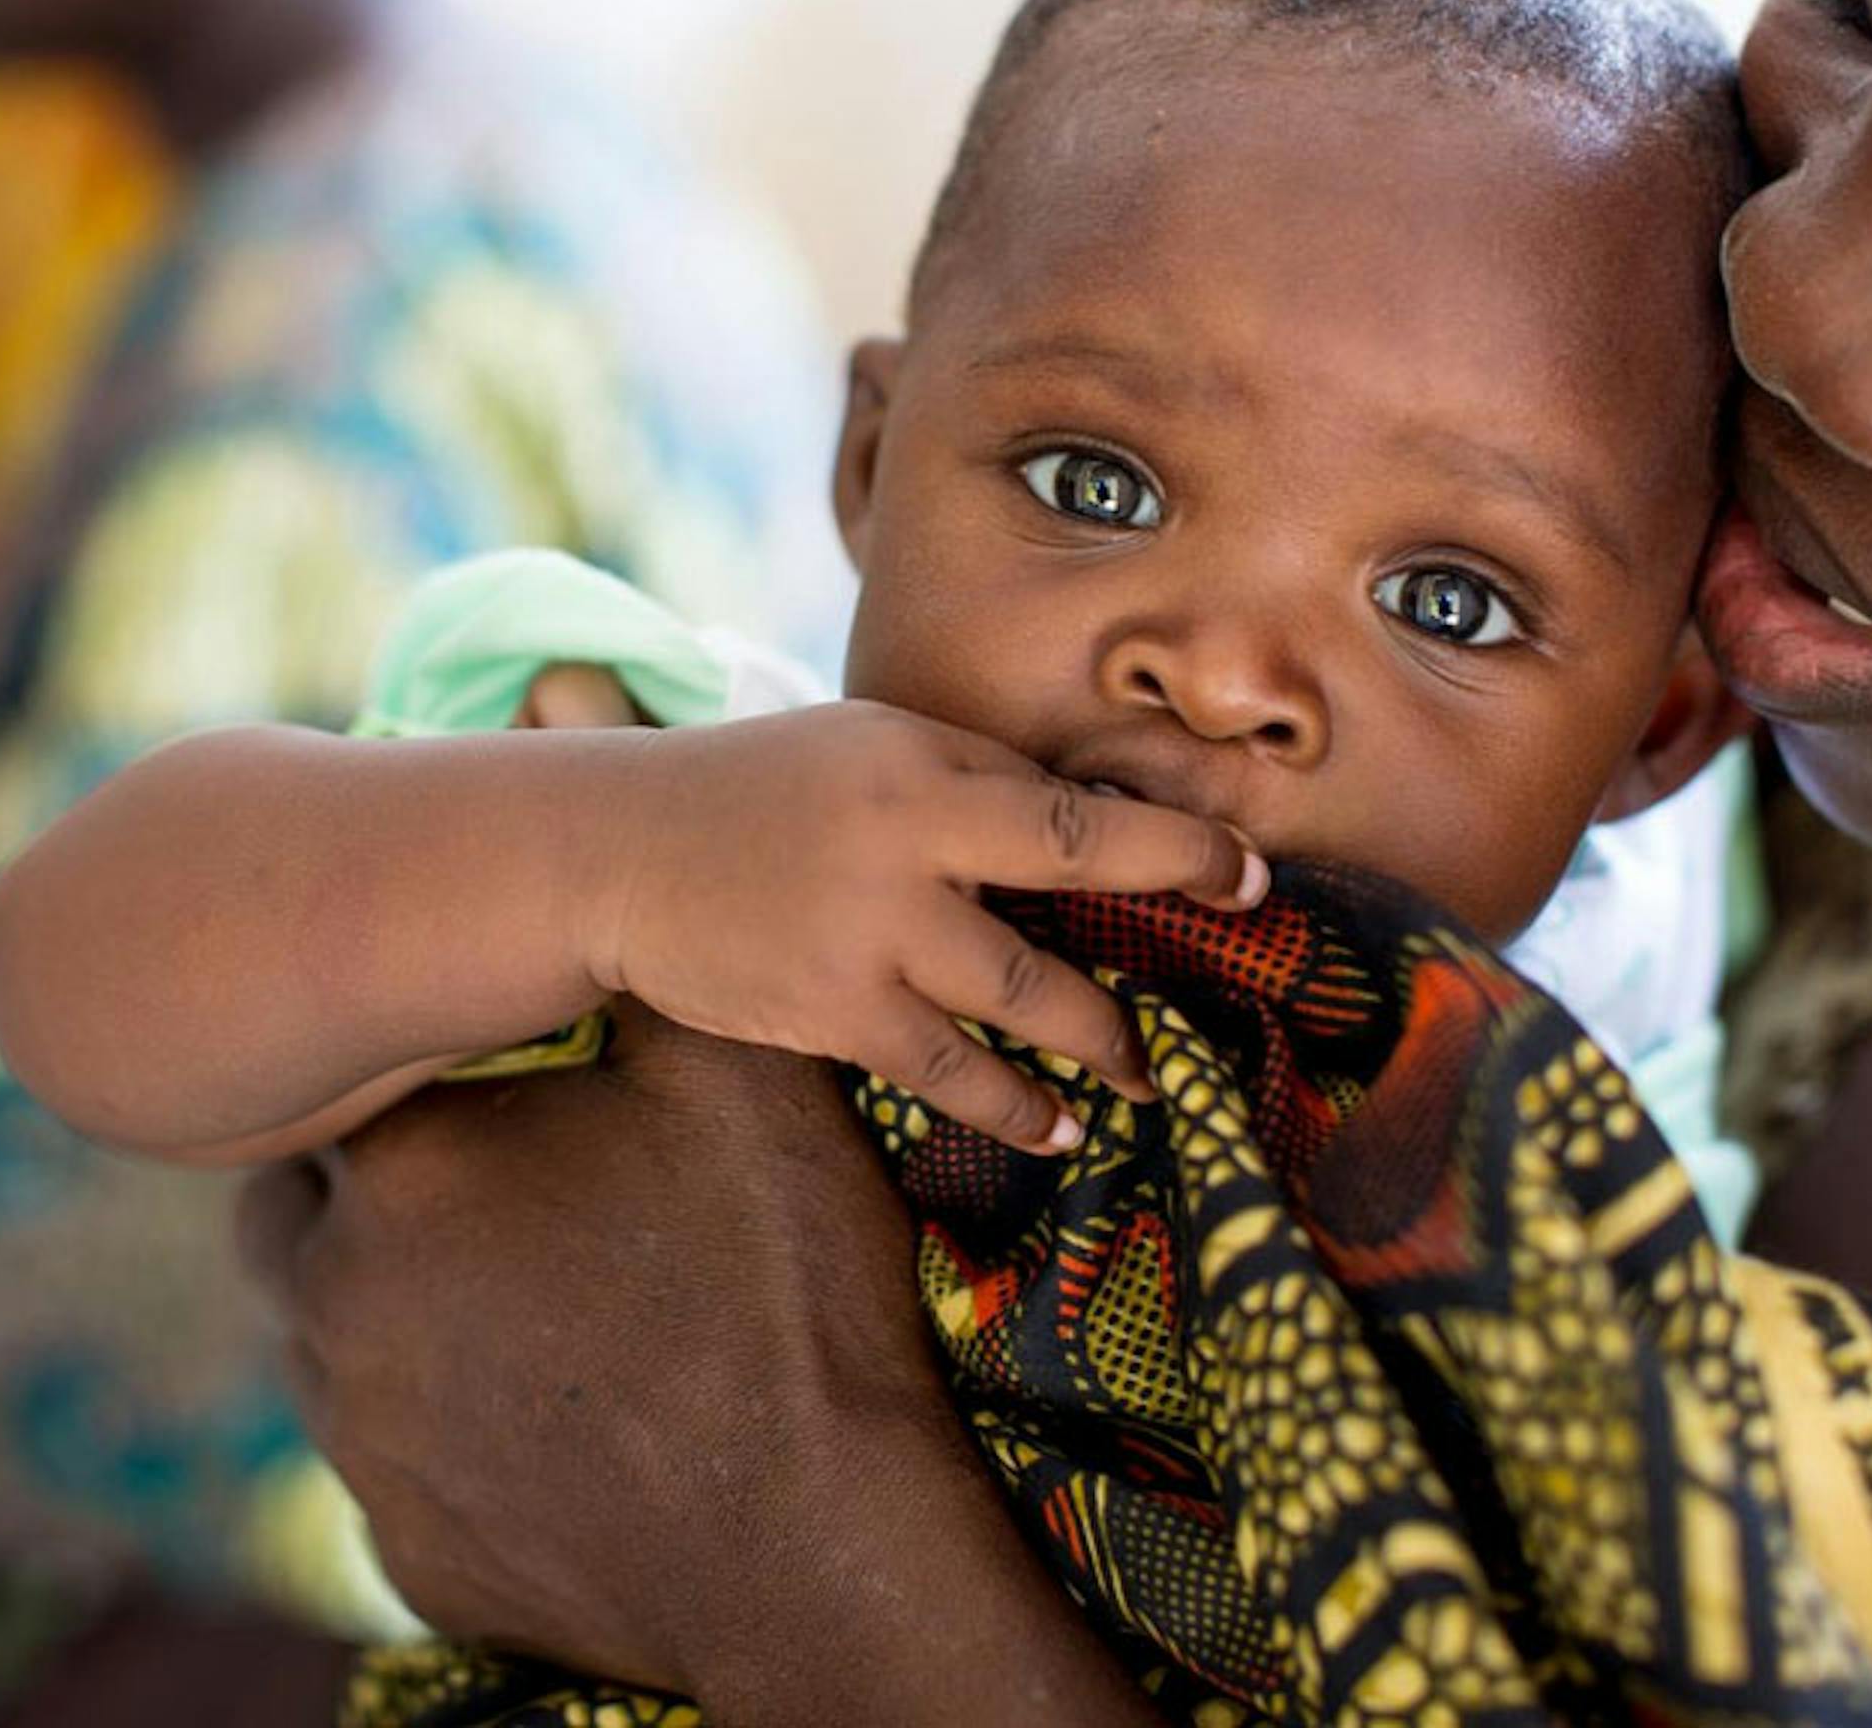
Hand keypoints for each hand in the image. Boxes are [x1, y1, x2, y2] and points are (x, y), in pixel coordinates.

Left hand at [240, 1007, 1155, 1725]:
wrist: (817, 1544)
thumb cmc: (781, 1287)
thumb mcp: (735, 1083)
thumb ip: (635, 949)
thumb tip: (573, 746)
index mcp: (405, 1171)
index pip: (349, 1090)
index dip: (421, 1085)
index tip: (489, 1098)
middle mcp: (338, 1302)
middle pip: (305, 1214)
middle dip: (378, 1199)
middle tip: (504, 1202)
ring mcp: (360, 1439)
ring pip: (334, 1342)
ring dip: (400, 1314)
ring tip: (537, 1311)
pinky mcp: (399, 1544)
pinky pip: (392, 1464)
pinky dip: (448, 1433)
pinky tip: (553, 1419)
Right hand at [582, 701, 1264, 1151]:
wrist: (620, 850)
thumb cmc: (762, 785)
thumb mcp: (871, 745)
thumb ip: (976, 781)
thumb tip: (1096, 828)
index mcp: (922, 774)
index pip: (1075, 816)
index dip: (1174, 852)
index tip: (1251, 879)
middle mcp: (903, 853)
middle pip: (1061, 906)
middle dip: (1155, 945)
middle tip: (1219, 1004)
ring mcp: (866, 940)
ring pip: (1017, 1003)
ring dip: (1095, 1044)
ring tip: (1147, 1078)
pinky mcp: (830, 1013)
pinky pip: (946, 1072)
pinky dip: (1010, 1104)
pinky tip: (1055, 1127)